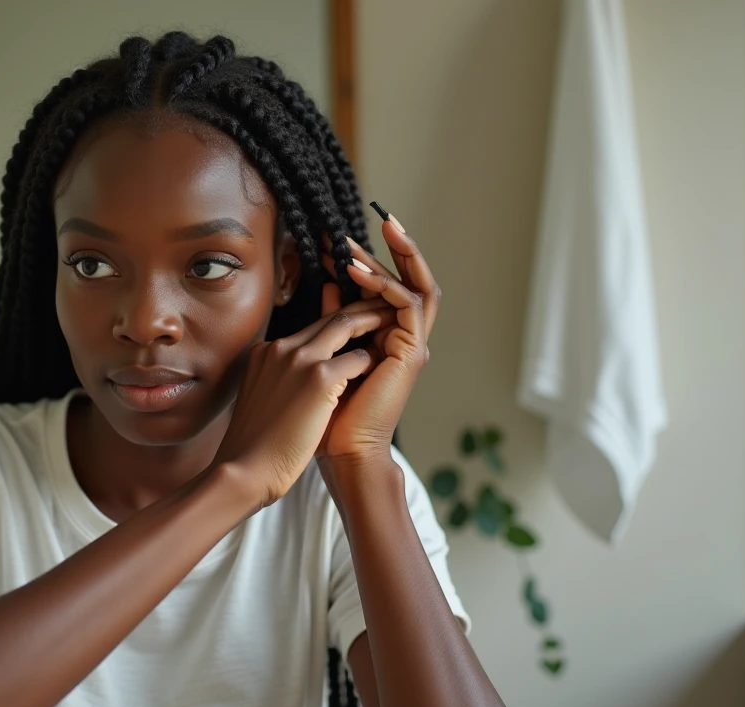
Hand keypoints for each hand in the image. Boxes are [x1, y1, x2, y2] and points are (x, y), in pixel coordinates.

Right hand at [212, 302, 396, 507]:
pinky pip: (357, 358)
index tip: (354, 326)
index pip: (308, 329)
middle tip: (383, 311)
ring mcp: (299, 359)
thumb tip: (295, 386)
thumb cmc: (254, 447)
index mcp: (264, 353)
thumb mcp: (261, 401)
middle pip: (327, 318)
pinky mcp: (319, 378)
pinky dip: (370, 363)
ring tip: (392, 324)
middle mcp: (280, 348)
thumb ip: (277, 382)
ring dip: (371, 324)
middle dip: (359, 313)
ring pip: (344, 325)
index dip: (334, 325)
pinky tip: (379, 370)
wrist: (245, 469)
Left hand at [317, 213, 439, 460]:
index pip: (385, 288)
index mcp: (387, 338)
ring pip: (416, 286)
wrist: (341, 450)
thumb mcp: (327, 353)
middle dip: (398, 248)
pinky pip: (406, 305)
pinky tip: (356, 272)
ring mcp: (411, 345)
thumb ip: (333, 320)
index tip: (337, 240)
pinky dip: (384, 284)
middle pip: (412, 280)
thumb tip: (328, 285)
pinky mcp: (411, 352)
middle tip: (380, 218)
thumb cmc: (329, 414)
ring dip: (395, 258)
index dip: (366, 261)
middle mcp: (404, 338)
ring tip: (367, 237)